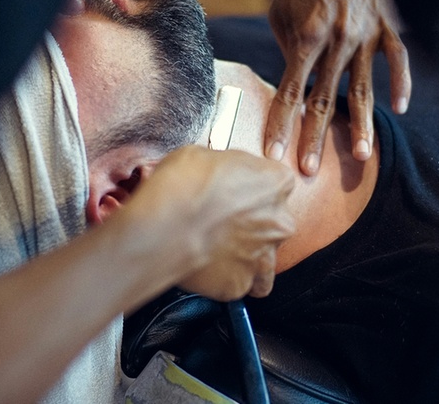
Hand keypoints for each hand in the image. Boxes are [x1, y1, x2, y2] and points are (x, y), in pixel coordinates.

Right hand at [128, 146, 294, 300]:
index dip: (252, 186)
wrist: (160, 227)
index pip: (277, 183)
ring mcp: (262, 257)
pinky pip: (237, 282)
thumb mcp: (204, 155)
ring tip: (220, 249)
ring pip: (264, 261)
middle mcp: (278, 222)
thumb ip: (227, 168)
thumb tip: (219, 174)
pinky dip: (224, 277)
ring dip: (247, 255)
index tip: (236, 189)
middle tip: (221, 220)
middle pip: (274, 222)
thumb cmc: (180, 188)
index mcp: (275, 183)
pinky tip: (206, 266)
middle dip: (251, 222)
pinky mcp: (238, 284)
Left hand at [265, 0, 411, 175]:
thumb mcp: (280, 11)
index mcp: (308, 38)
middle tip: (309, 172)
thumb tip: (296, 83)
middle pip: (326, 100)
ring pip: (365, 89)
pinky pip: (398, 59)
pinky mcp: (387, 24)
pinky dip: (401, 84)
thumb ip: (289, 50)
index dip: (280, 126)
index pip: (290, 92)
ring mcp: (367, 34)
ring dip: (363, 126)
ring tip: (363, 158)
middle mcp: (339, 41)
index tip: (273, 155)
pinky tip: (400, 109)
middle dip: (316, 139)